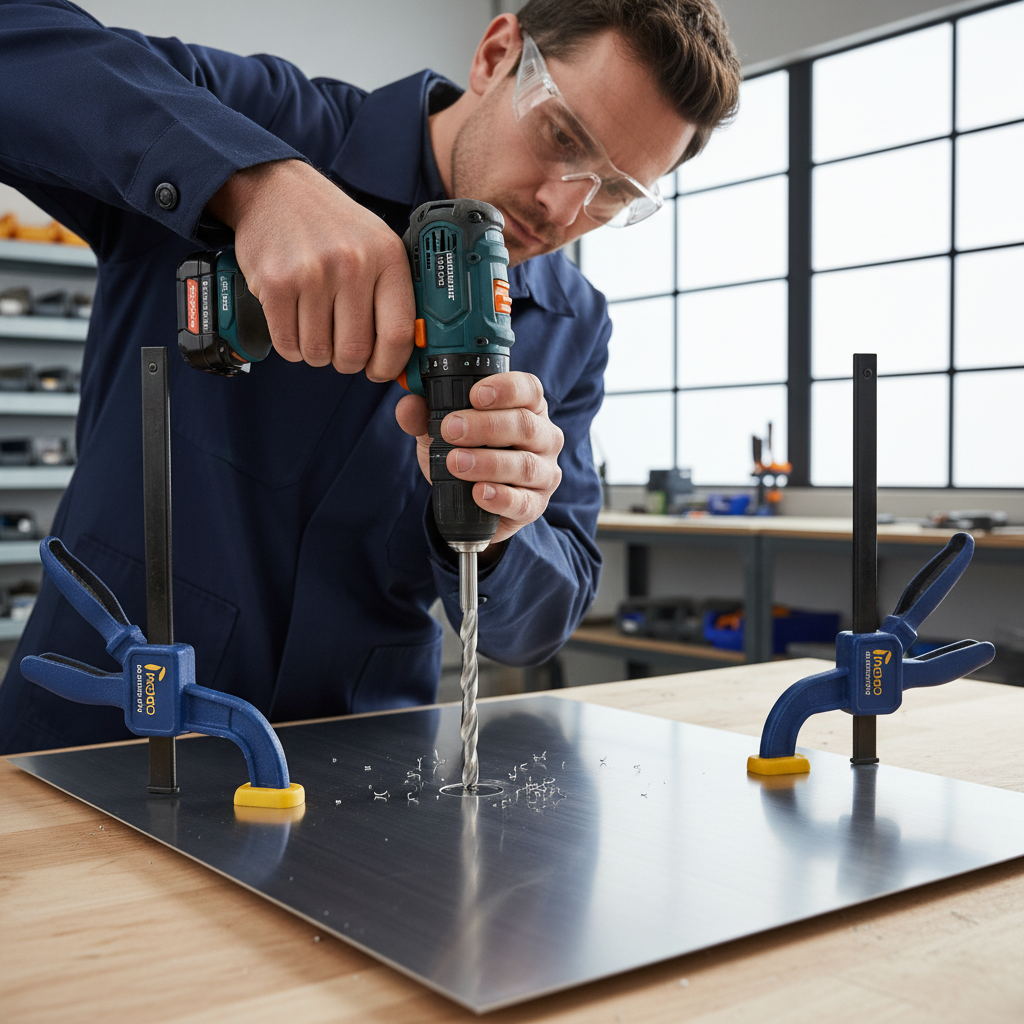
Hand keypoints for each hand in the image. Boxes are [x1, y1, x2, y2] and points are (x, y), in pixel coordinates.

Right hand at [206, 159, 414, 379]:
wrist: (276, 190)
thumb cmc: (332, 226)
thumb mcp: (377, 246)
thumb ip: (394, 294)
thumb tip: (405, 355)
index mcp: (386, 257)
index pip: (398, 334)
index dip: (389, 365)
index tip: (379, 370)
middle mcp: (352, 264)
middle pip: (354, 351)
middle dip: (347, 361)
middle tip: (340, 347)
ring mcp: (312, 273)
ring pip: (318, 353)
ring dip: (316, 352)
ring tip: (315, 326)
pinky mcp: (276, 283)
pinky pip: (287, 344)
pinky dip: (290, 345)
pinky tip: (293, 322)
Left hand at [395, 372, 563, 546]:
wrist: (470, 503)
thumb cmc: (466, 453)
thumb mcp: (442, 432)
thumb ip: (424, 417)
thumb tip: (407, 406)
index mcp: (527, 407)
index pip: (528, 388)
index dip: (505, 388)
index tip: (475, 394)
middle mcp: (544, 436)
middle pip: (525, 424)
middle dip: (486, 426)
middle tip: (451, 430)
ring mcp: (544, 472)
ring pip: (525, 465)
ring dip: (488, 463)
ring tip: (456, 463)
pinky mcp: (536, 504)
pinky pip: (524, 502)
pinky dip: (501, 498)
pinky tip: (479, 493)